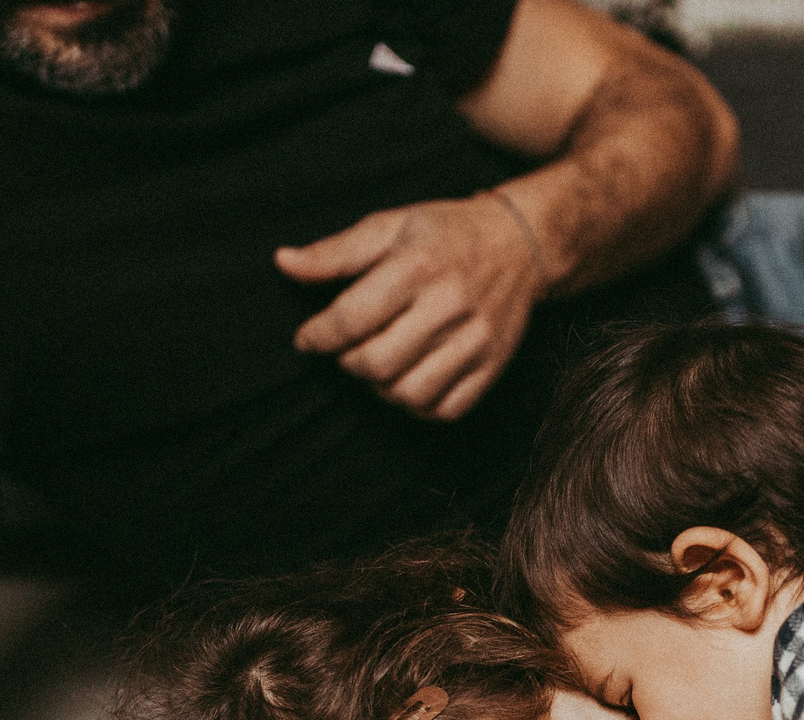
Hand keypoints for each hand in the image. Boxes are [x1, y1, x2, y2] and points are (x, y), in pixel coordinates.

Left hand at [275, 192, 547, 420]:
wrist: (521, 244)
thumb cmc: (445, 233)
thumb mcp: (390, 225)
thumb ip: (335, 252)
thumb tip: (283, 262)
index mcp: (417, 265)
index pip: (352, 319)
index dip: (319, 337)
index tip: (308, 338)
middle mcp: (449, 305)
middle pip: (377, 364)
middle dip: (348, 363)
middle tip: (346, 349)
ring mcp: (475, 341)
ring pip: (409, 395)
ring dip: (380, 388)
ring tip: (376, 365)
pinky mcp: (493, 366)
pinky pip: (445, 410)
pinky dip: (417, 406)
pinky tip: (407, 380)